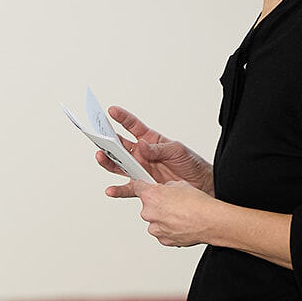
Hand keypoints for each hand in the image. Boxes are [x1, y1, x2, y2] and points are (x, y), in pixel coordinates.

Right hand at [98, 105, 213, 195]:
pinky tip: (111, 190)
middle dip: (106, 140)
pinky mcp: (143, 186)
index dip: (122, 118)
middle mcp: (140, 155)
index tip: (112, 111)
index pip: (132, 126)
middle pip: (118, 146)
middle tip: (98, 136)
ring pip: (117, 165)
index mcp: (149, 141)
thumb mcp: (178, 150)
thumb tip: (142, 146)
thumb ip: (158, 148)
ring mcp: (140, 170)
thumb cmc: (191, 164)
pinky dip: (118, 190)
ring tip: (100, 157)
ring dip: (107, 161)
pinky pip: (127, 188)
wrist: (203, 185)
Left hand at [106, 179, 218, 246]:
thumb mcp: (180, 184)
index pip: (137, 188)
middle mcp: (148, 212)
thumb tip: (164, 190)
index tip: (145, 189)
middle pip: (147, 206)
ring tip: (180, 216)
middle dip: (157, 205)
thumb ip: (166, 188)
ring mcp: (155, 228)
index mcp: (150, 196)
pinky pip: (162, 233)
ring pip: (155, 221)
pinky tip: (181, 225)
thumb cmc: (199, 204)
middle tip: (173, 206)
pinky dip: (169, 230)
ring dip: (163, 219)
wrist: (211, 222)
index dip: (144, 187)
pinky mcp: (163, 239)